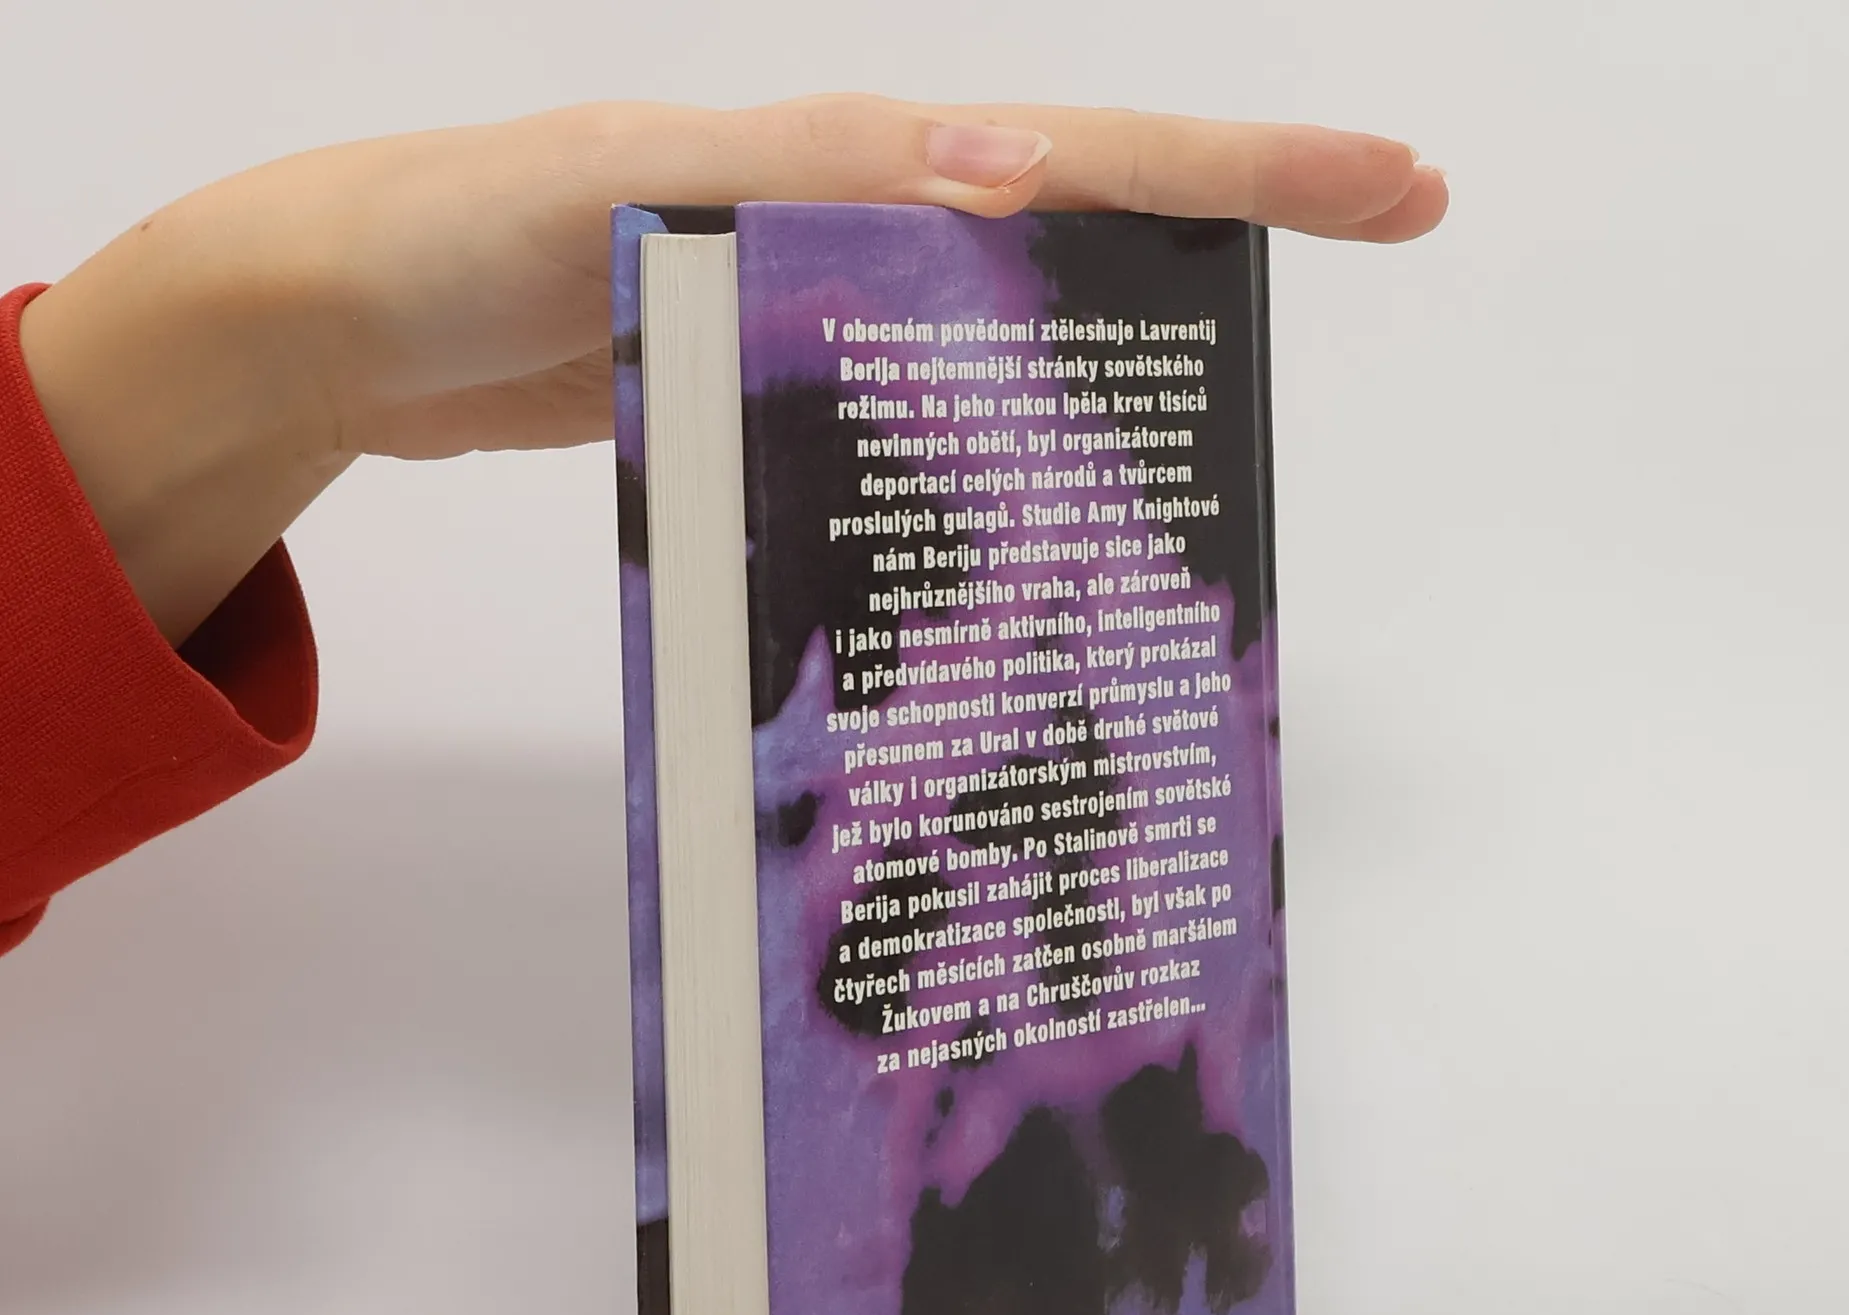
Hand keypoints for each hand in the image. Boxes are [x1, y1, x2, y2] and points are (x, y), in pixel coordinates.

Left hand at [17, 95, 1446, 641]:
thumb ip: (803, 183)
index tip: (1391, 188)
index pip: (1084, 156)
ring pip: (1016, 343)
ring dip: (1124, 381)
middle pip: (1085, 240)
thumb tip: (1011, 167)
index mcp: (851, 168)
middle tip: (1370, 271)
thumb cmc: (474, 232)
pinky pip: (927, 419)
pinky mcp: (790, 396)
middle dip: (1227, 257)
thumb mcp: (631, 191)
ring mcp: (834, 320)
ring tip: (1226, 455)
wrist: (366, 316)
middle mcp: (865, 232)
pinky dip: (998, 461)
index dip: (1241, 175)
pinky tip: (1035, 533)